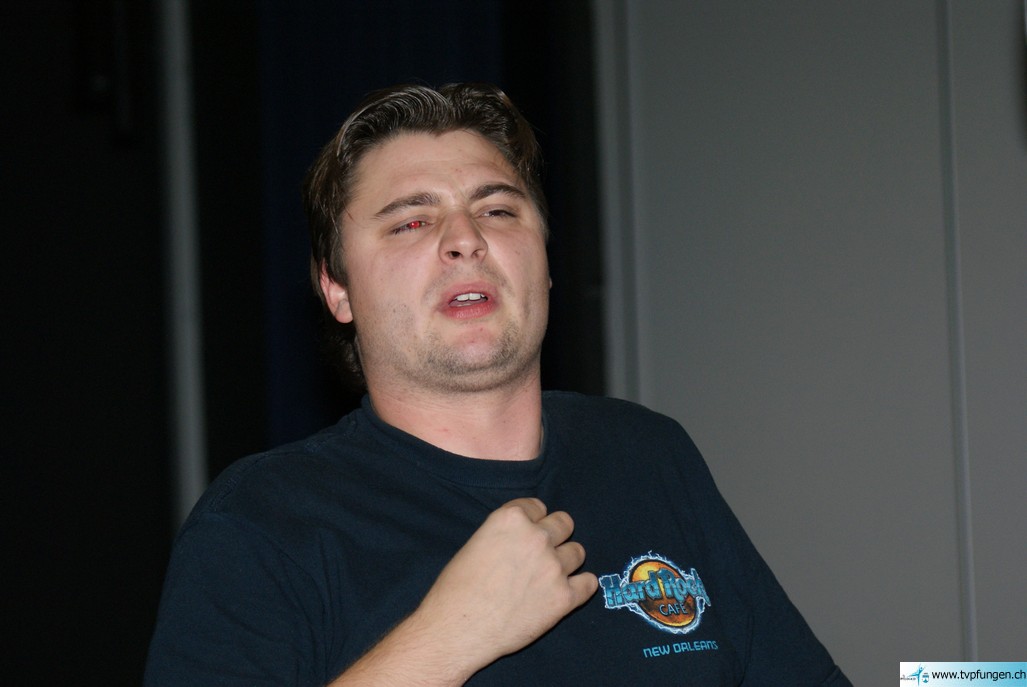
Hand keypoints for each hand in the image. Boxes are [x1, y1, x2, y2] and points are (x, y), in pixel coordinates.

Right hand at [417, 498, 596, 662]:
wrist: (458, 630)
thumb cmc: (457, 590)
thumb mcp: (475, 543)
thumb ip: (504, 534)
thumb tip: (521, 539)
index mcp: (511, 519)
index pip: (538, 507)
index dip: (532, 522)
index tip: (526, 536)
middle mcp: (536, 537)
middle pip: (564, 523)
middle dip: (555, 535)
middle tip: (541, 554)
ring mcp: (553, 567)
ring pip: (578, 553)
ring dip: (566, 562)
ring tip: (548, 577)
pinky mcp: (564, 597)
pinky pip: (589, 583)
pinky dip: (580, 587)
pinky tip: (566, 593)